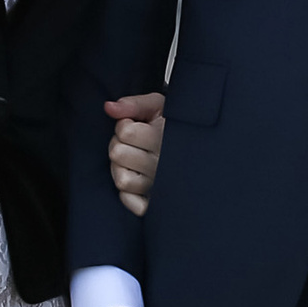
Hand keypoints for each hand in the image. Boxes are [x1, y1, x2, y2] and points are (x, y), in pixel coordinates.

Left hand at [104, 91, 164, 216]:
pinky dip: (127, 194)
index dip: (124, 124)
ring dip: (120, 168)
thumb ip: (133, 104)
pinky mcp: (156, 202)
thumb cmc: (173, 125)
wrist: (199, 145)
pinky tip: (136, 179)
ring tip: (132, 161)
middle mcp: (164, 164)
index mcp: (166, 138)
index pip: (125, 131)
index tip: (136, 125)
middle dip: (119, 144)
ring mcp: (160, 186)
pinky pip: (130, 202)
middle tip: (132, 143)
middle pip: (118, 154)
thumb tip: (109, 107)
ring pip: (121, 179)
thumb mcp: (159, 106)